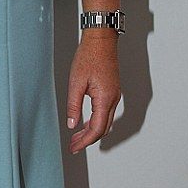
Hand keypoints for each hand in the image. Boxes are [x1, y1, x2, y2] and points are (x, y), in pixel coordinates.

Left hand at [66, 31, 120, 152]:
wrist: (101, 40)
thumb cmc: (89, 56)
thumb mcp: (75, 82)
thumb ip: (73, 106)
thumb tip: (72, 125)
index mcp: (105, 99)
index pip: (97, 129)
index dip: (85, 141)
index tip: (73, 148)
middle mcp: (113, 99)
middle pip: (103, 129)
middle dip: (88, 139)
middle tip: (73, 145)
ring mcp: (114, 95)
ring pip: (105, 121)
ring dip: (91, 131)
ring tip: (76, 136)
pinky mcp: (112, 91)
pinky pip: (106, 112)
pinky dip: (95, 121)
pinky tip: (84, 122)